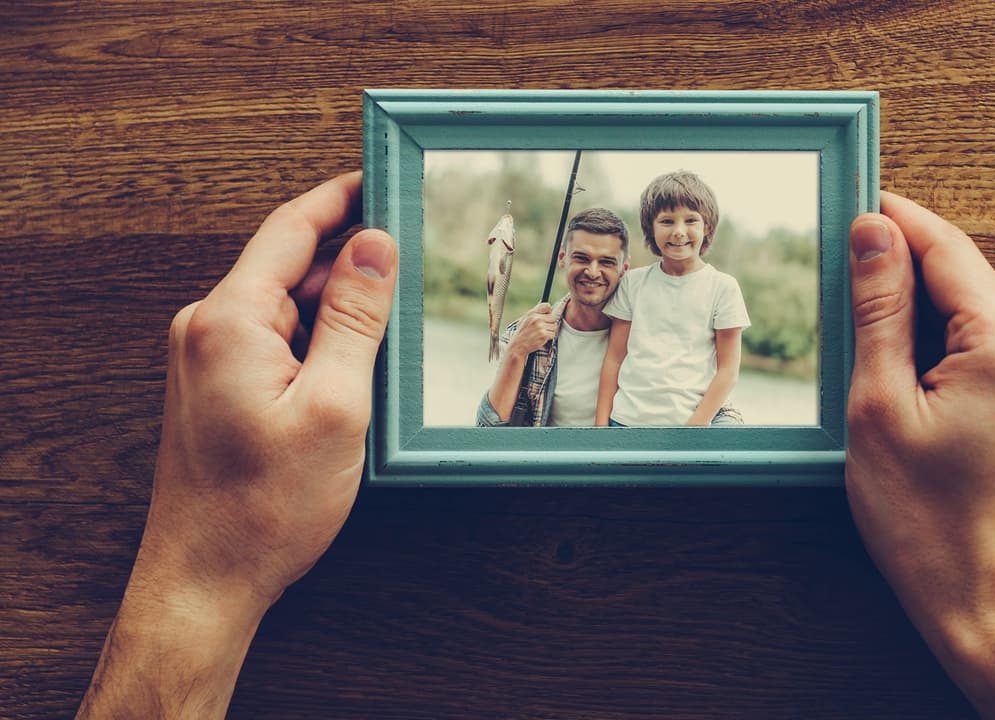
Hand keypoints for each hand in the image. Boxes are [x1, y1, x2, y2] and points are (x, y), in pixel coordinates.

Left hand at [78, 172, 397, 717]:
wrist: (206, 577)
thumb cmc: (264, 506)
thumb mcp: (336, 405)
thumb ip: (358, 318)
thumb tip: (374, 246)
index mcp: (230, 321)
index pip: (290, 229)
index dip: (341, 197)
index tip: (381, 177)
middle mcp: (208, 328)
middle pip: (291, 266)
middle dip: (352, 263)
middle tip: (413, 269)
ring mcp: (208, 358)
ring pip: (288, 307)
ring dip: (339, 313)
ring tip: (390, 342)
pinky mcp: (217, 386)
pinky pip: (276, 341)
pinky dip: (318, 343)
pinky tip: (354, 373)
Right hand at [506, 302, 559, 358]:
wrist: (518, 345)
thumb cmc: (522, 332)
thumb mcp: (525, 319)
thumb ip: (534, 311)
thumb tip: (542, 301)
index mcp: (531, 313)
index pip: (547, 306)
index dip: (549, 312)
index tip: (547, 316)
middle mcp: (536, 318)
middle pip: (553, 317)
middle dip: (550, 323)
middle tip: (544, 328)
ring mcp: (540, 327)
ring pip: (554, 326)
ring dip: (550, 331)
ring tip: (542, 333)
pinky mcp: (543, 335)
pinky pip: (553, 334)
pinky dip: (549, 337)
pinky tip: (542, 338)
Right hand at [844, 191, 994, 718]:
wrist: (981, 595)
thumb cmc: (926, 520)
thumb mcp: (879, 405)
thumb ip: (878, 309)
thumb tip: (874, 232)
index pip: (945, 249)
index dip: (894, 221)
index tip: (851, 203)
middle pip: (959, 277)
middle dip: (898, 277)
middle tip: (837, 295)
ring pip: (967, 309)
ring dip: (914, 318)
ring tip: (866, 363)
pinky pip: (983, 341)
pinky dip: (937, 346)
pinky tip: (900, 381)